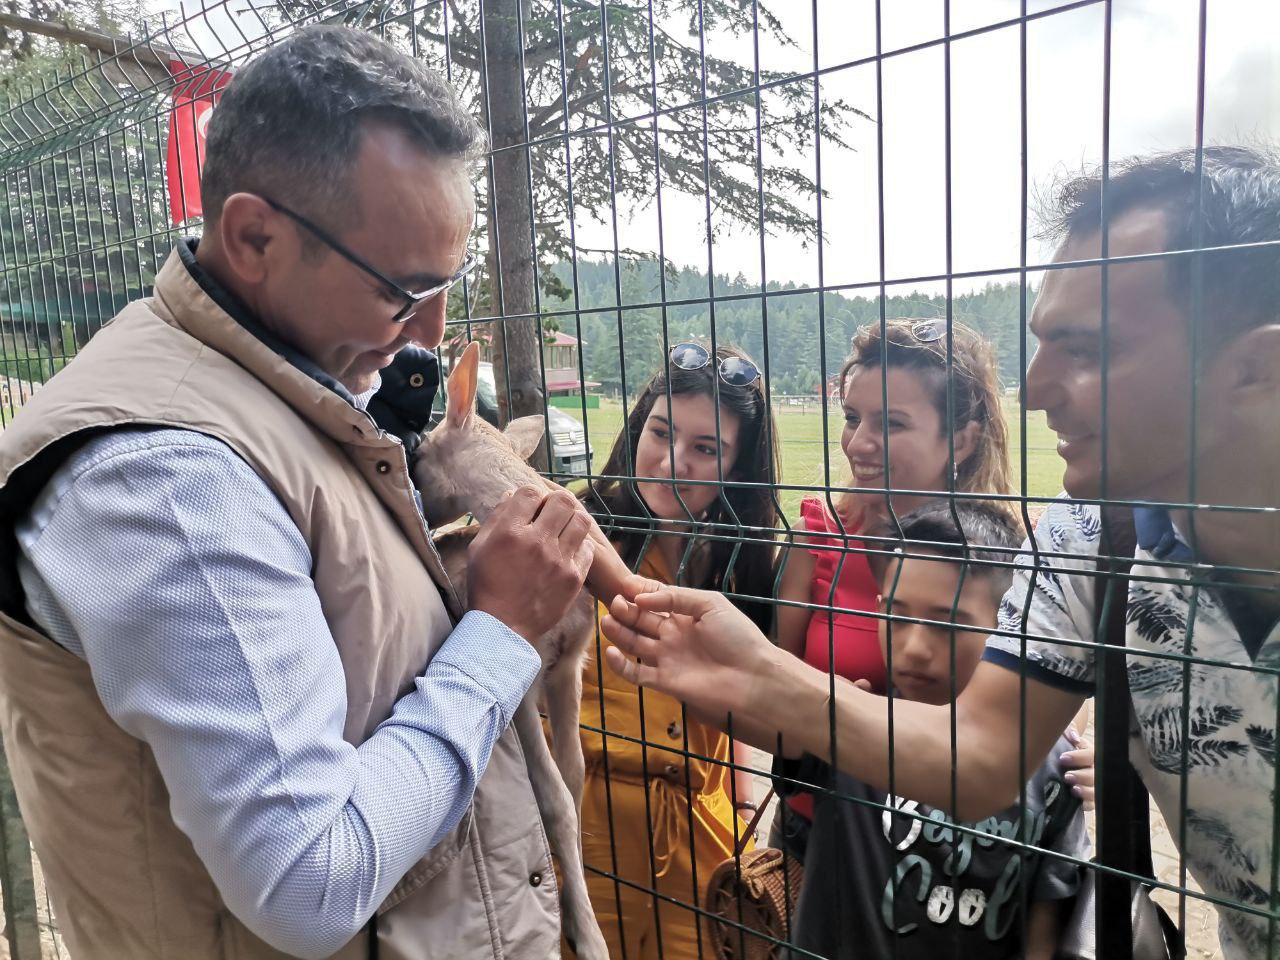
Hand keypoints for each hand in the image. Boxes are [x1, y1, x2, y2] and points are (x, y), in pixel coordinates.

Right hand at [467, 486, 593, 641]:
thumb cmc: (486, 586)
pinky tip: (568, 552)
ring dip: (572, 521)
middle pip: (562, 501)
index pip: (530, 492)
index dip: (532, 495)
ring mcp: (558, 560)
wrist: (502, 628)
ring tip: (563, 530)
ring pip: (581, 520)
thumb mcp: (479, 547)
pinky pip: (588, 548)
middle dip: (556, 502)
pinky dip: (579, 546)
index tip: (531, 507)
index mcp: (509, 532)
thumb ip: (496, 518)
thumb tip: (512, 495)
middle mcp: (537, 542)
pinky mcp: (573, 577)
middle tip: (551, 514)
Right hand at [600, 583, 780, 724]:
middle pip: (641, 620)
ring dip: (618, 632)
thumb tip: (641, 597)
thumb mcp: (710, 604)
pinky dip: (620, 665)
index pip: (655, 599)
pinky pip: (636, 673)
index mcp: (685, 615)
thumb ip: (676, 597)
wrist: (752, 679)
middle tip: (615, 602)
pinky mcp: (663, 682)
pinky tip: (610, 651)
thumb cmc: (738, 637)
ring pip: (634, 643)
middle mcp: (673, 635)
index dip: (639, 592)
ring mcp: (667, 658)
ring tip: (606, 620)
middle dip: (626, 610)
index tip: (624, 584)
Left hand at [1061, 725, 1094, 811]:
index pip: (1091, 755)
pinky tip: (1079, 803)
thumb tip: (1073, 737)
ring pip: (1097, 791)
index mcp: (1094, 754)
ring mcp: (1098, 785)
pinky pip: (1094, 804)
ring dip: (1086, 791)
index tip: (1063, 758)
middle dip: (1082, 776)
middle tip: (1067, 776)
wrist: (1072, 761)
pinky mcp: (1094, 798)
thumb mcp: (1070, 735)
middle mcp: (1098, 770)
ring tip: (1073, 790)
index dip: (1078, 758)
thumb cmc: (1070, 747)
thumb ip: (1070, 731)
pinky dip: (1087, 804)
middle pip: (1095, 775)